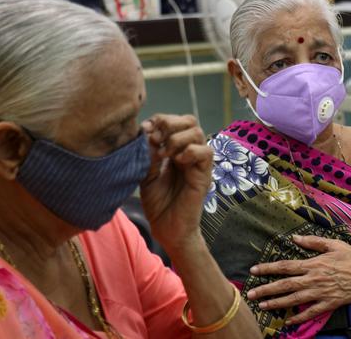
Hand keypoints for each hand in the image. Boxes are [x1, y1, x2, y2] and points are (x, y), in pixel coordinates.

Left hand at [140, 114, 211, 253]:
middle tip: (155, 139)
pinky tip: (176, 161)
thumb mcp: (145, 175)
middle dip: (170, 123)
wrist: (168, 230)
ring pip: (198, 132)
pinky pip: (206, 152)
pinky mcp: (204, 175)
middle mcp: (189, 153)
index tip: (145, 130)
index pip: (175, 122)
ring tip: (164, 153)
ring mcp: (198, 163)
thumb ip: (147, 155)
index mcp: (175, 150)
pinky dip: (190, 151)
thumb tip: (146, 133)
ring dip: (177, 138)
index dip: (160, 120)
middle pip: (189, 121)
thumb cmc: (158, 204)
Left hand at [247, 235, 350, 324]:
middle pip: (284, 285)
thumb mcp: (333, 244)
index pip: (285, 266)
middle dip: (265, 290)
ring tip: (262, 306)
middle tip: (250, 294)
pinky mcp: (328, 304)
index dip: (268, 268)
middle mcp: (313, 279)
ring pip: (293, 300)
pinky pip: (310, 313)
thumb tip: (294, 238)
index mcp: (313, 264)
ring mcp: (319, 293)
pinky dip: (298, 317)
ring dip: (276, 303)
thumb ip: (312, 242)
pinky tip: (288, 320)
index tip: (254, 270)